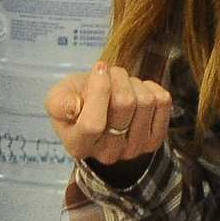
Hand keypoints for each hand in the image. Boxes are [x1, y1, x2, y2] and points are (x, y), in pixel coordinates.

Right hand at [46, 59, 172, 165]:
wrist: (99, 115)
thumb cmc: (76, 103)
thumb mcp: (57, 99)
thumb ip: (58, 102)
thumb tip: (73, 107)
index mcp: (78, 145)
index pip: (92, 124)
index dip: (99, 90)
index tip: (99, 67)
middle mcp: (107, 153)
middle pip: (124, 104)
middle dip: (117, 77)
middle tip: (109, 72)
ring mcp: (134, 149)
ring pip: (145, 101)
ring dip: (133, 82)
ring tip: (121, 84)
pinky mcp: (154, 139)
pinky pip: (163, 102)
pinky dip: (150, 88)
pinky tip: (136, 92)